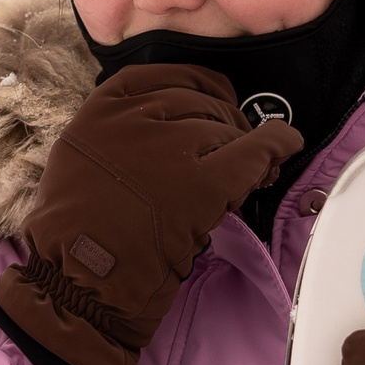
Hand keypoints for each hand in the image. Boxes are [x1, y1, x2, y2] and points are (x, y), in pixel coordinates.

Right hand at [0, 64, 300, 364]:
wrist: (79, 287)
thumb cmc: (77, 239)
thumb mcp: (82, 160)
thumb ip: (120, 133)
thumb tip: (176, 122)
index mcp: (101, 110)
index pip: (165, 76)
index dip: (199, 89)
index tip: (215, 102)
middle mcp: (133, 119)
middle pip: (200, 102)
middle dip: (225, 122)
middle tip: (239, 147)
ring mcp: (168, 148)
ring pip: (226, 128)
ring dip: (247, 146)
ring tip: (256, 168)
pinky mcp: (200, 183)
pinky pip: (253, 151)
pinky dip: (277, 145)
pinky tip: (286, 146)